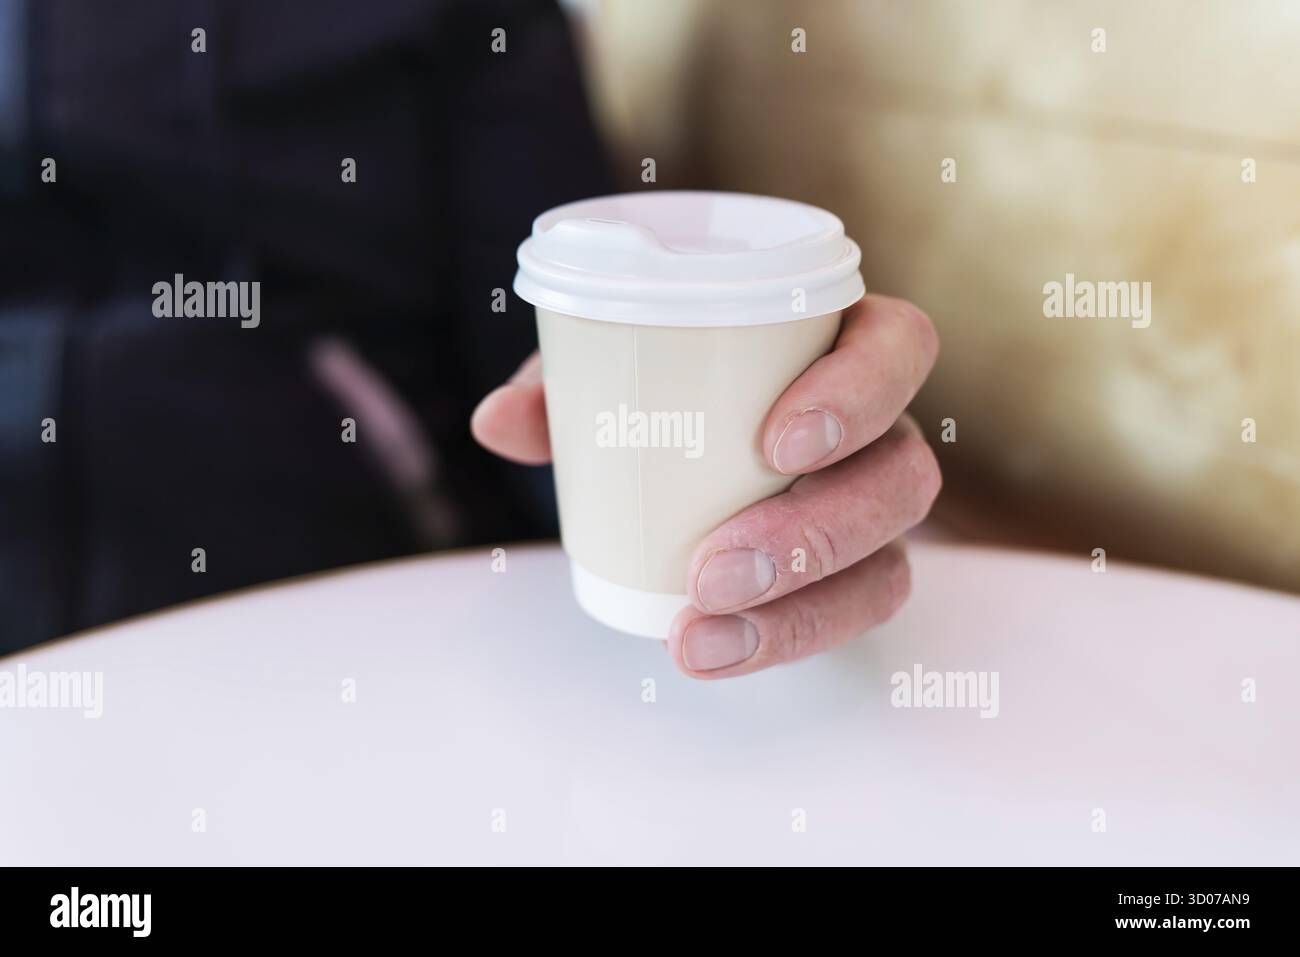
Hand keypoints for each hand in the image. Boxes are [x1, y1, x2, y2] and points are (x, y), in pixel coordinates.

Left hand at [471, 295, 940, 677]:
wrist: (683, 448)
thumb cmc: (663, 385)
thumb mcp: (611, 369)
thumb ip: (565, 385)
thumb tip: (497, 423)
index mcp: (842, 345)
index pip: (898, 347)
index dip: (857, 393)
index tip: (774, 442)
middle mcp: (878, 430)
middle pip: (904, 476)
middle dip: (815, 531)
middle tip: (713, 566)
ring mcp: (872, 509)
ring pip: (889, 564)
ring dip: (799, 609)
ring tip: (700, 634)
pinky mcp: (852, 574)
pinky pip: (850, 614)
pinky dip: (781, 638)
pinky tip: (711, 651)